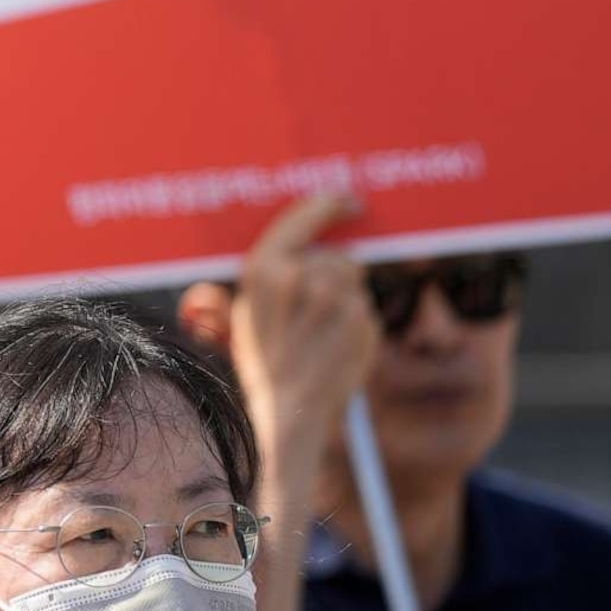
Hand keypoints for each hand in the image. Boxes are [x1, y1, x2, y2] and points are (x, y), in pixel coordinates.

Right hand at [219, 193, 377, 461]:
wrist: (287, 409)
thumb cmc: (263, 360)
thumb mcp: (245, 311)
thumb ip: (268, 275)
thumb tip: (296, 249)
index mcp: (264, 269)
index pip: (302, 218)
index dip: (328, 204)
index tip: (348, 201)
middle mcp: (301, 277)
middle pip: (336, 257)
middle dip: (332, 276)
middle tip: (315, 310)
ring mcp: (335, 299)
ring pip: (353, 281)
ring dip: (345, 298)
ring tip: (322, 331)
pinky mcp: (361, 320)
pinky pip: (365, 308)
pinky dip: (356, 322)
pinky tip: (336, 345)